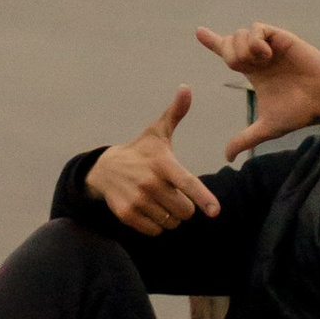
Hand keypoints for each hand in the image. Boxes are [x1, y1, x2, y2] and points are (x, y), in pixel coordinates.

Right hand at [85, 89, 219, 232]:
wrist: (104, 169)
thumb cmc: (140, 151)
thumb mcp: (157, 132)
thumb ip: (175, 113)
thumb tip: (187, 88)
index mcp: (162, 163)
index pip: (187, 183)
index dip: (203, 197)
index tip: (215, 211)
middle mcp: (150, 183)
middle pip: (184, 210)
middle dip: (184, 206)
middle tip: (173, 194)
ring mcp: (137, 200)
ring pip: (172, 222)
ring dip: (171, 216)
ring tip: (159, 200)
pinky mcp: (127, 215)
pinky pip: (156, 231)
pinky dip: (157, 225)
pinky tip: (149, 209)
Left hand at [195, 22, 319, 159]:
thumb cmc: (299, 111)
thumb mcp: (267, 127)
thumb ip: (245, 138)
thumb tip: (227, 157)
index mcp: (253, 72)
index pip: (228, 53)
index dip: (212, 42)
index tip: (198, 32)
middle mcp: (259, 56)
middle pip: (229, 42)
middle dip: (229, 53)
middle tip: (244, 67)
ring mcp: (269, 46)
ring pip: (240, 34)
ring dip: (243, 49)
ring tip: (260, 62)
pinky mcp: (281, 38)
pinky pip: (257, 29)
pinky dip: (255, 41)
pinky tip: (266, 55)